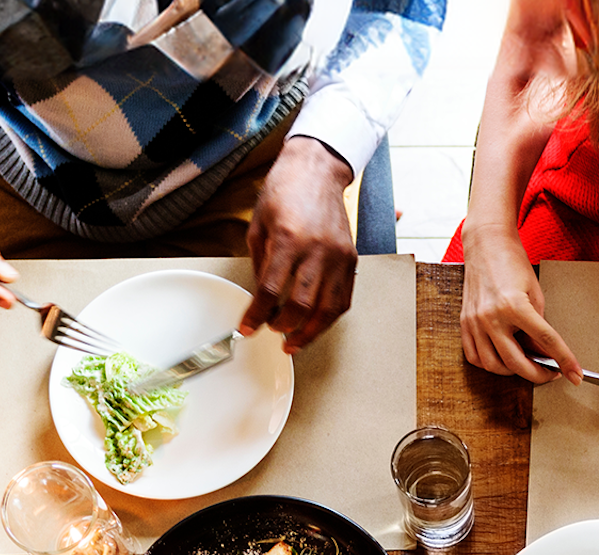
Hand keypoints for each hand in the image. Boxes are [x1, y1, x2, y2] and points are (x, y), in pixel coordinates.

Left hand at [240, 138, 357, 353]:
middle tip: (272, 331)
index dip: (256, 315)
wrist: (318, 169)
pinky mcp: (351, 258)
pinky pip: (343, 299)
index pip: (271, 291)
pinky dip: (329, 318)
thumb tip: (262, 297)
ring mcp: (338, 256)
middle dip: (283, 326)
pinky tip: (316, 325)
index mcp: (288, 239)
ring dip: (309, 332)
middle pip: (301, 305)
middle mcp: (317, 250)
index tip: (247, 328)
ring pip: (327, 309)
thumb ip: (261, 263)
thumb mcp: (260, 224)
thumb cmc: (286, 190)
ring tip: (294, 341)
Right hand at [458, 224, 580, 383]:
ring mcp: (475, 322)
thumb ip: (539, 325)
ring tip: (525, 365)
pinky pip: (474, 357)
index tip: (575, 374)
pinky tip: (502, 359)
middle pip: (516, 363)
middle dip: (537, 375)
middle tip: (549, 373)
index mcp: (514, 306)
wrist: (486, 245)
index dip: (564, 360)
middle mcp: (491, 317)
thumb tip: (543, 352)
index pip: (545, 341)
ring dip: (512, 372)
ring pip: (492, 366)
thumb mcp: (535, 293)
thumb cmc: (512, 263)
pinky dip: (489, 365)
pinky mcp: (464, 323)